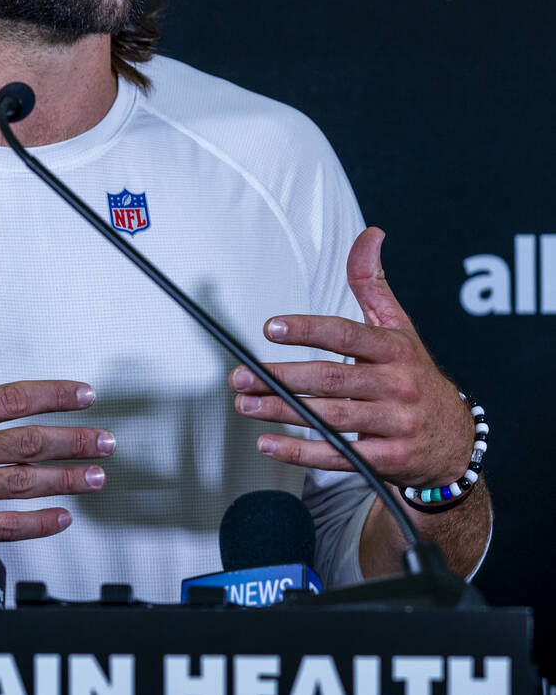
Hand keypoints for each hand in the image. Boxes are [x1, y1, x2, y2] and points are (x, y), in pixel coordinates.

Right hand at [0, 298, 113, 554]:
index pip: (10, 399)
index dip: (53, 395)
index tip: (83, 395)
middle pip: (26, 443)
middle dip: (73, 441)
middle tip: (105, 441)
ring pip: (21, 484)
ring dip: (64, 480)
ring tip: (95, 476)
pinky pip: (0, 526)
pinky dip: (35, 525)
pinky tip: (60, 518)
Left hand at [228, 228, 473, 487]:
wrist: (455, 440)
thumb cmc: (415, 376)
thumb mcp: (400, 327)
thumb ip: (373, 283)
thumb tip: (369, 235)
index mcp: (395, 349)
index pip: (346, 334)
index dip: (307, 329)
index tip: (271, 327)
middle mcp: (396, 385)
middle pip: (331, 380)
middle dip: (280, 378)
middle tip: (241, 377)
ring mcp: (394, 424)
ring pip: (329, 418)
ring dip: (282, 412)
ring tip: (246, 405)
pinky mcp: (388, 460)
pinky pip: (339, 456)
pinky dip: (301, 452)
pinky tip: (269, 443)